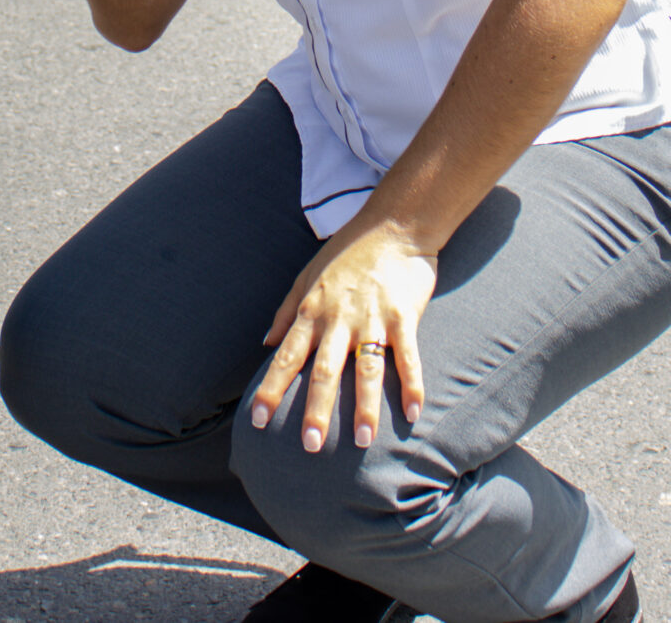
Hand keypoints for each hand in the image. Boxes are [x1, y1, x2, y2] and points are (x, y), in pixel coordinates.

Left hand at [248, 219, 438, 452]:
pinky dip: (412, 384)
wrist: (393, 226)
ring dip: (364, 406)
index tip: (258, 419)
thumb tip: (265, 344)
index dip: (272, 388)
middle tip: (310, 446)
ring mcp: (372, 318)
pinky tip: (412, 413)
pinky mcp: (403, 315)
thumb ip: (285, 312)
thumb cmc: (347, 252)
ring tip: (362, 440)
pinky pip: (407, 355)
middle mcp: (338, 319)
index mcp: (312, 311)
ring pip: (366, 369)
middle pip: (325, 370)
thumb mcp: (306, 276)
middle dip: (317, 409)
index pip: (286, 356)